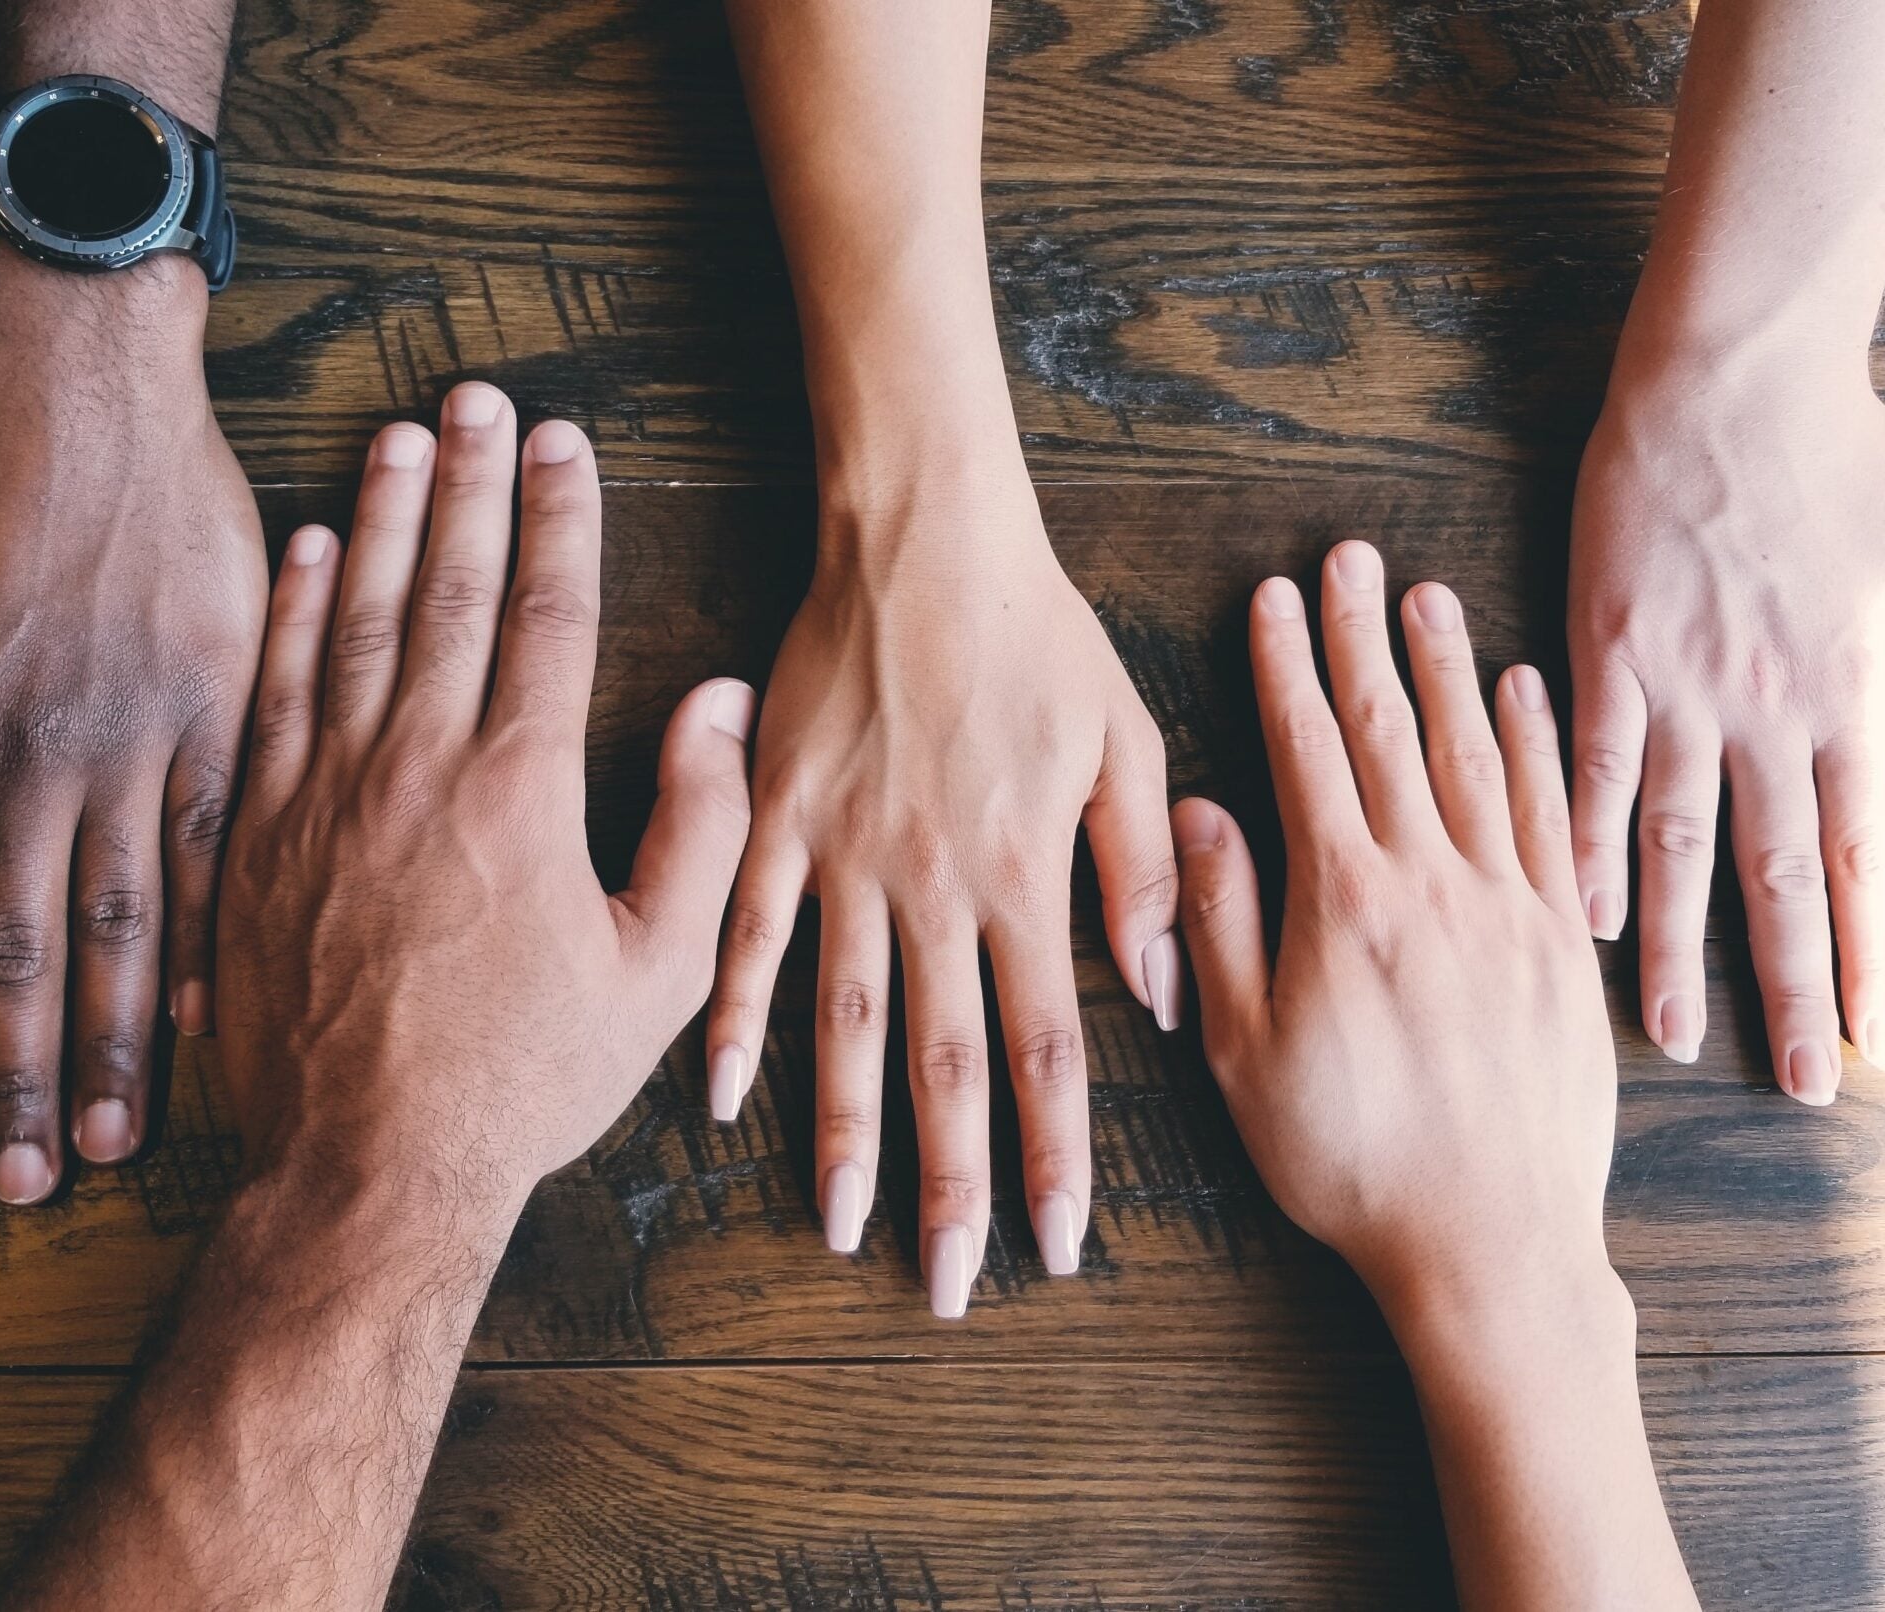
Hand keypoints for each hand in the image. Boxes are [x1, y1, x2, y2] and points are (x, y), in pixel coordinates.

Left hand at [214, 386, 754, 1202]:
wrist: (367, 1168)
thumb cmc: (523, 1080)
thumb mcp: (657, 972)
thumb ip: (701, 827)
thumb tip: (716, 705)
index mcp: (520, 792)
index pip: (545, 615)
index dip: (559, 517)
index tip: (566, 442)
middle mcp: (416, 768)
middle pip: (446, 589)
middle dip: (470, 482)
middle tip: (479, 398)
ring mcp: (324, 795)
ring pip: (354, 620)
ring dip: (381, 518)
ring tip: (400, 436)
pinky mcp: (255, 834)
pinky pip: (274, 692)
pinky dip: (292, 612)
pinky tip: (309, 550)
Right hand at [704, 466, 1177, 1316]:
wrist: (922, 535)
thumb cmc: (1038, 632)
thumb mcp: (1124, 740)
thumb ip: (1141, 872)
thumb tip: (1163, 995)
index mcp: (1024, 874)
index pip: (1048, 1048)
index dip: (1055, 1155)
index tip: (1058, 1243)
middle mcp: (934, 886)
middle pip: (945, 1063)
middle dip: (952, 1184)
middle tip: (950, 1283)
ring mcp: (845, 856)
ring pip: (843, 1022)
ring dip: (842, 1133)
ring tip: (840, 1225)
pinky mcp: (778, 818)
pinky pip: (748, 935)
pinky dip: (733, 1018)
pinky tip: (721, 1096)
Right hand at [1175, 544, 1693, 1609]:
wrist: (1492, 1243)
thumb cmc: (1350, 1160)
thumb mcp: (1245, 1053)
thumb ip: (1220, 922)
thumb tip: (1200, 812)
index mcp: (1345, 902)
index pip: (1309, 751)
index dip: (1287, 666)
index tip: (1275, 596)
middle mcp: (1434, 882)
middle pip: (1393, 731)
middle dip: (1363, 638)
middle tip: (1351, 557)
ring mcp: (1511, 907)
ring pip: (1476, 756)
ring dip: (1448, 669)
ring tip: (1428, 596)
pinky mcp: (1564, 944)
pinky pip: (1553, 816)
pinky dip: (1538, 744)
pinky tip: (1524, 693)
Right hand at [1569, 364, 1884, 1100]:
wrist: (1728, 375)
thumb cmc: (1843, 454)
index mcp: (1844, 693)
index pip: (1862, 854)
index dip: (1873, 956)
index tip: (1882, 1044)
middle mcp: (1762, 709)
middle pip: (1774, 875)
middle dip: (1790, 988)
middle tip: (1798, 1084)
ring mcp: (1676, 686)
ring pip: (1678, 842)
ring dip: (1675, 948)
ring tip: (1671, 1037)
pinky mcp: (1604, 652)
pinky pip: (1591, 768)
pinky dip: (1586, 845)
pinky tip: (1580, 916)